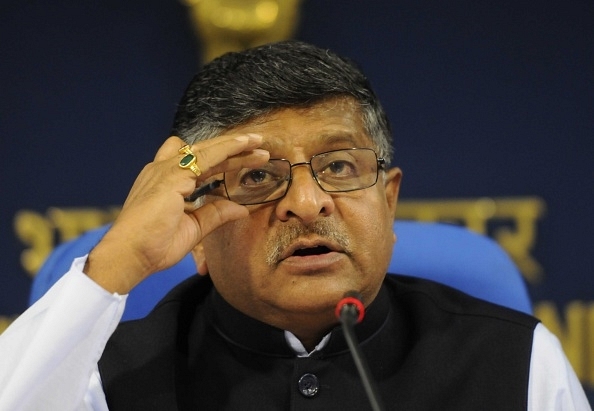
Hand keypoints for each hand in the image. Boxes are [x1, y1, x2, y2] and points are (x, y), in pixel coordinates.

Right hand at [84, 134, 268, 293]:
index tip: (246, 158)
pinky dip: (226, 149)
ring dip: (234, 145)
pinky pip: (206, 157)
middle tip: (259, 147)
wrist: (129, 256)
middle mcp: (163, 170)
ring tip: (258, 143)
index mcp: (166, 182)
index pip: (201, 164)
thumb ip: (215, 214)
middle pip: (205, 152)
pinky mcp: (171, 176)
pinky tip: (244, 147)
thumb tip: (242, 209)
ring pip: (207, 149)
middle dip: (233, 149)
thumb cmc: (153, 246)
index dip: (224, 159)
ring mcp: (166, 171)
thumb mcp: (193, 228)